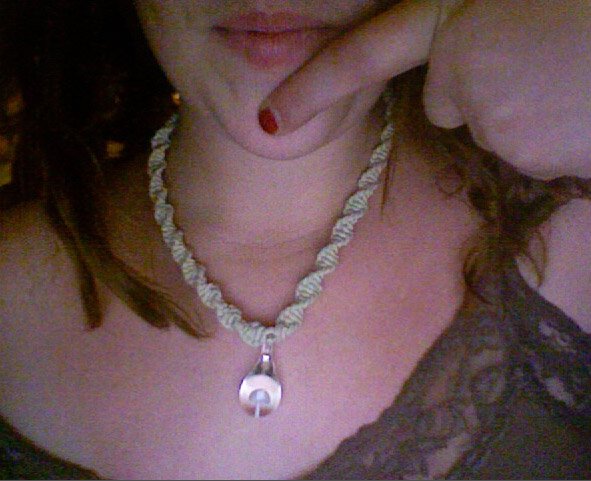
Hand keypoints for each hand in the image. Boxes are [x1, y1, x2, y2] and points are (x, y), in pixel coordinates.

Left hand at [260, 0, 590, 179]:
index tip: (270, 118)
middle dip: (482, 87)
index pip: (360, 58)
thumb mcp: (514, 0)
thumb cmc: (579, 3)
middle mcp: (461, 74)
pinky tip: (583, 101)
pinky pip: (532, 149)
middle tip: (542, 55)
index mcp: (453, 14)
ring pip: (497, 126)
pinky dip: (553, 132)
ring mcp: (498, 120)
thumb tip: (451, 74)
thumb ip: (470, 23)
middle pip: (453, 102)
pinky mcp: (535, 153)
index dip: (313, 88)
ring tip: (574, 73)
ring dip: (527, 106)